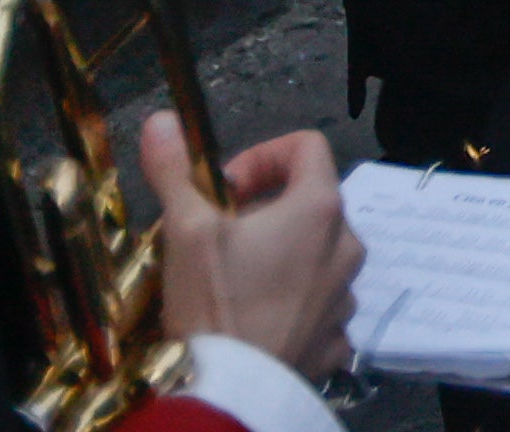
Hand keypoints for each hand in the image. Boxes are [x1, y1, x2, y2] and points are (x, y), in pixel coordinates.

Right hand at [143, 113, 359, 376]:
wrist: (230, 391)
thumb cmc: (214, 303)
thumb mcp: (186, 229)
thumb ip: (176, 170)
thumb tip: (163, 119)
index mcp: (319, 210)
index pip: (308, 147)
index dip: (264, 155)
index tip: (225, 187)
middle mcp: (347, 247)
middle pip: (311, 202)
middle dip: (265, 209)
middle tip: (220, 235)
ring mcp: (346, 296)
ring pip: (316, 256)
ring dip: (280, 256)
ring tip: (233, 280)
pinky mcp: (336, 339)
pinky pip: (319, 306)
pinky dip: (291, 303)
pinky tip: (254, 318)